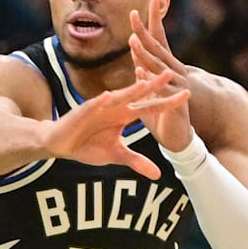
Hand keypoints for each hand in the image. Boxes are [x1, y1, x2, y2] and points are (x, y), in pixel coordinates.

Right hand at [42, 67, 189, 179]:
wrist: (60, 143)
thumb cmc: (87, 146)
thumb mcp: (116, 155)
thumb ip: (137, 161)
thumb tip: (158, 175)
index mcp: (125, 115)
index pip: (150, 106)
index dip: (167, 101)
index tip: (188, 94)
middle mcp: (115, 107)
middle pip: (137, 94)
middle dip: (153, 84)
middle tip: (171, 73)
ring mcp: (98, 107)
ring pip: (117, 97)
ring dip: (129, 90)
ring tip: (144, 82)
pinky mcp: (82, 112)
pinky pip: (91, 106)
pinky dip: (99, 102)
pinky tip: (106, 97)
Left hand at [128, 0, 193, 152]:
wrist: (179, 140)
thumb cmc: (162, 116)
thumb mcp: (150, 93)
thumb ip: (145, 77)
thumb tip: (138, 62)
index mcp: (165, 69)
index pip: (158, 41)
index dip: (151, 23)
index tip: (143, 5)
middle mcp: (173, 73)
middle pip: (157, 47)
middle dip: (146, 29)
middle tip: (134, 13)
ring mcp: (176, 87)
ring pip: (158, 67)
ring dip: (144, 54)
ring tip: (132, 40)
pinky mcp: (175, 104)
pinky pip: (160, 90)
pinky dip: (150, 82)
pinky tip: (141, 72)